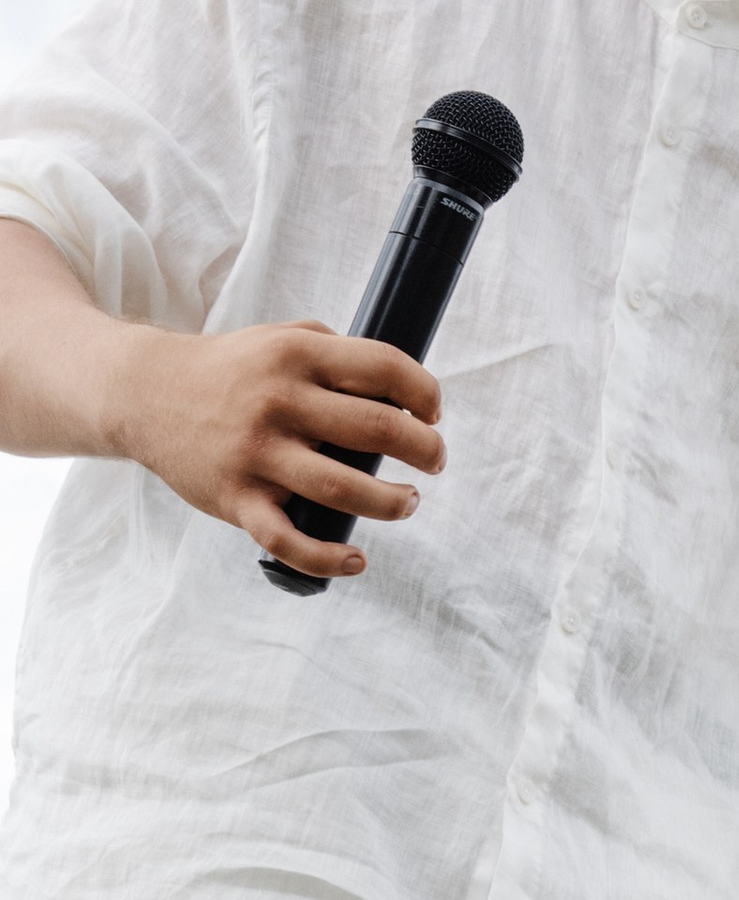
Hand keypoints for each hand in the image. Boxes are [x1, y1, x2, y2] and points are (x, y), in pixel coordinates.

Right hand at [114, 318, 444, 582]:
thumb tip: (398, 383)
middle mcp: (278, 402)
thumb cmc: (228, 371)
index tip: (433, 413)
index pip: (383, 368)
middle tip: (433, 460)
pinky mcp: (236, 499)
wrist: (144, 393)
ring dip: (392, 502)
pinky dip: (329, 559)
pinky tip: (356, 559)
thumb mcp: (278, 339)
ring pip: (345, 490)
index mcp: (296, 356)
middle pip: (378, 430)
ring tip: (406, 501)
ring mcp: (257, 454)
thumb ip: (332, 352)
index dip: (424, 393)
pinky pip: (290, 542)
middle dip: (424, 449)